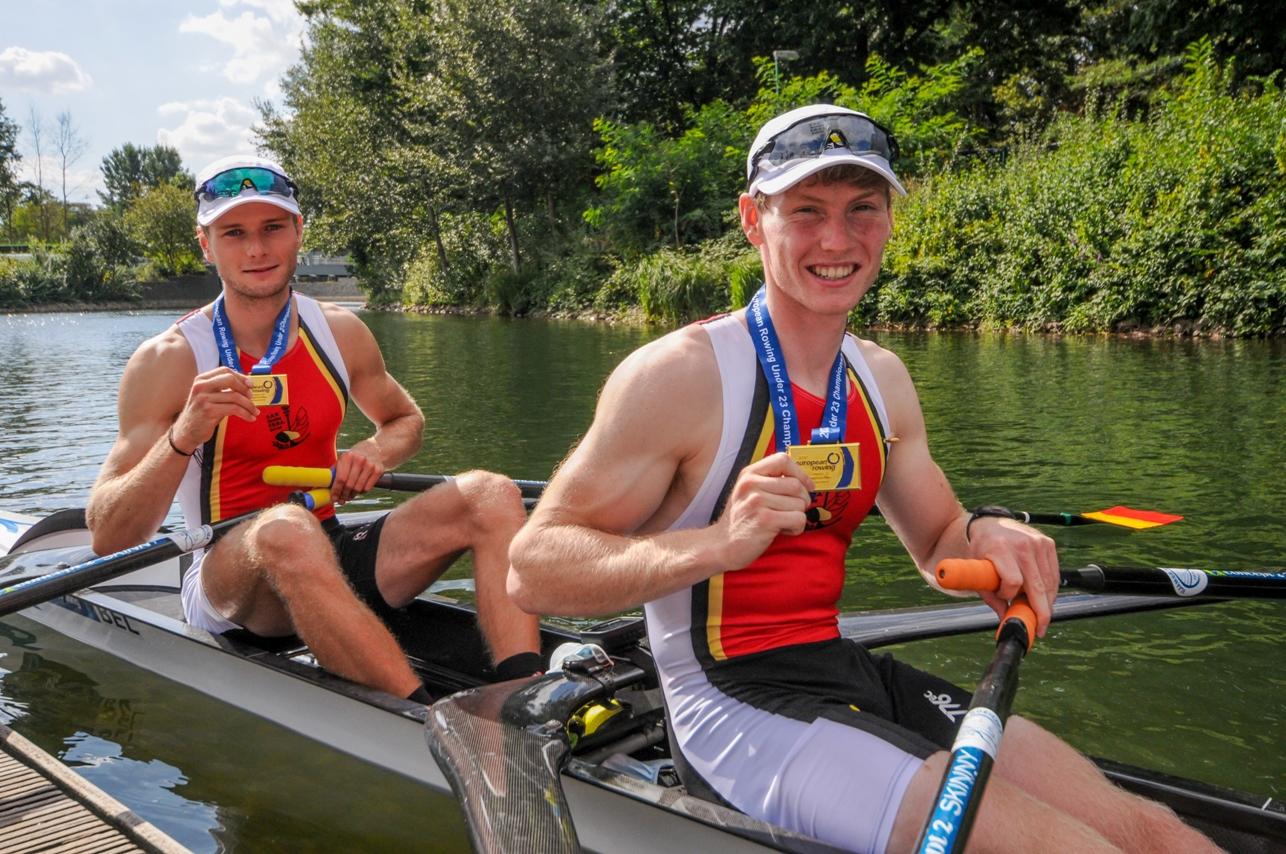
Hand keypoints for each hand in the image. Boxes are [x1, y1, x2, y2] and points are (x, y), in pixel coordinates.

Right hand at [170, 366, 257, 452]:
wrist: (187, 432)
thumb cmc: (202, 413)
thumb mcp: (208, 396)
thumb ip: (222, 389)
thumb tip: (246, 385)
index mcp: (201, 380)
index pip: (225, 370)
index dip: (240, 376)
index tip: (250, 384)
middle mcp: (201, 387)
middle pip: (230, 379)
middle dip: (244, 388)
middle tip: (252, 397)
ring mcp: (204, 399)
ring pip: (235, 396)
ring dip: (249, 405)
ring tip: (254, 411)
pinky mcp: (209, 412)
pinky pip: (234, 409)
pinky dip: (246, 414)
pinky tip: (250, 418)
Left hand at [332, 441, 384, 503]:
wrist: (374, 448)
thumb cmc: (354, 457)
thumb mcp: (344, 460)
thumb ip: (335, 472)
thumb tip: (325, 488)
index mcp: (347, 457)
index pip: (340, 479)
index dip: (336, 491)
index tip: (333, 498)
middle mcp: (359, 460)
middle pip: (349, 485)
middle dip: (344, 495)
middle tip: (341, 500)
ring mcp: (370, 465)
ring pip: (358, 488)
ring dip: (352, 495)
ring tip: (349, 496)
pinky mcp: (378, 470)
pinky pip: (367, 488)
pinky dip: (361, 492)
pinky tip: (358, 490)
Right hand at [715, 452, 814, 570]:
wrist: (722, 546)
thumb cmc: (741, 520)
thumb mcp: (748, 492)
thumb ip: (769, 481)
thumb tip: (803, 480)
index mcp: (748, 474)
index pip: (782, 460)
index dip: (800, 473)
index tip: (806, 486)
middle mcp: (751, 484)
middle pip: (796, 485)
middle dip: (802, 501)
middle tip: (791, 512)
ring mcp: (757, 501)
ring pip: (800, 504)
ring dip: (797, 517)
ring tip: (780, 522)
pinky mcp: (765, 520)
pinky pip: (798, 519)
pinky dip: (796, 529)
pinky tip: (781, 531)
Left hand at [967, 517, 1058, 636]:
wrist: (991, 523)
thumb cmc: (983, 548)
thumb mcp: (978, 569)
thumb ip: (991, 596)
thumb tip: (1005, 620)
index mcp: (1001, 549)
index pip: (1013, 581)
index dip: (1009, 594)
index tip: (1005, 597)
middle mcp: (1022, 545)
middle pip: (1037, 586)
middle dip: (1041, 612)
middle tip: (1040, 628)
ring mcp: (1038, 543)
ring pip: (1049, 583)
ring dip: (1046, 602)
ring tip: (1040, 613)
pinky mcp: (1048, 543)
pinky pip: (1054, 574)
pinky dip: (1050, 589)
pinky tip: (1044, 597)